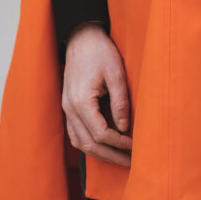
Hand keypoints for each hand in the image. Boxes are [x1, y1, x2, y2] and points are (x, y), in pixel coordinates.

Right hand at [62, 22, 132, 166]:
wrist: (81, 36)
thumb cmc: (100, 50)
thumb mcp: (116, 72)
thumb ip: (120, 100)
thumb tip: (124, 127)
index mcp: (81, 100)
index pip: (100, 133)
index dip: (118, 143)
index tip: (134, 145)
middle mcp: (70, 108)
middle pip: (88, 144)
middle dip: (110, 155)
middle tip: (129, 162)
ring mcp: (66, 108)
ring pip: (80, 142)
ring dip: (99, 153)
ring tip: (119, 158)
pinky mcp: (68, 106)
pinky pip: (75, 133)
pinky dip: (89, 143)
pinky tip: (103, 146)